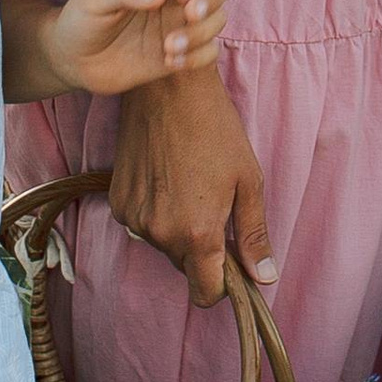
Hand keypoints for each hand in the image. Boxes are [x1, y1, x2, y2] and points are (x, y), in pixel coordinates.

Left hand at [52, 0, 229, 96]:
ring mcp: (179, 23)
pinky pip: (210, 51)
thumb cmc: (81, 18)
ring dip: (200, 34)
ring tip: (168, 49)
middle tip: (190, 16)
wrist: (73, 60)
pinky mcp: (181, 51)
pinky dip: (198, 57)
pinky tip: (170, 62)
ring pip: (218, 18)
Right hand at [108, 68, 273, 302]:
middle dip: (202, 248)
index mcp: (197, 234)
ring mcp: (134, 219)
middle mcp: (160, 234)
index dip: (222, 284)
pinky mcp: (117, 202)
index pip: (205, 294)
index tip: (231, 259)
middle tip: (214, 204)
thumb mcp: (248, 180)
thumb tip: (264, 277)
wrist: (167, 88)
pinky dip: (155, 211)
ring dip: (177, 228)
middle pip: (186, 266)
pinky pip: (142, 223)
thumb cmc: (215, 129)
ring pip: (163, 244)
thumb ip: (253, 234)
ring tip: (189, 183)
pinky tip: (166, 176)